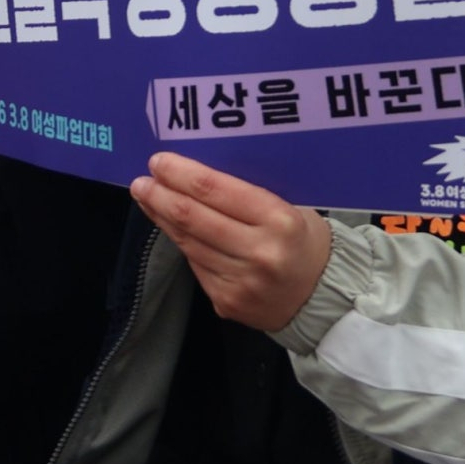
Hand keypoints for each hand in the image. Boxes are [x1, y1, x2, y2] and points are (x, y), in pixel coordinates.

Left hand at [131, 152, 332, 334]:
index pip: (216, 190)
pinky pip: (196, 266)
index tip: (159, 161)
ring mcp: (241, 282)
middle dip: (160, 194)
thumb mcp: (290, 207)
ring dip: (162, 218)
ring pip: (188, 243)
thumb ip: (248, 195)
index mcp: (279, 220)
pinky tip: (171, 227)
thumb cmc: (305, 242)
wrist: (324, 300)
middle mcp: (259, 253)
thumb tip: (195, 176)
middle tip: (140, 181)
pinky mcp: (227, 302)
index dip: (181, 173)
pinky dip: (182, 243)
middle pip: (193, 217)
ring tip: (147, 198)